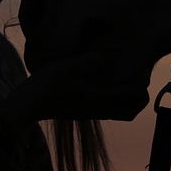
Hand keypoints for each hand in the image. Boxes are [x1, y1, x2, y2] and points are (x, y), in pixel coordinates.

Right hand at [5, 47, 151, 121]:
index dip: (141, 79)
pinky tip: (110, 85)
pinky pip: (112, 112)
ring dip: (132, 101)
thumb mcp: (69, 66)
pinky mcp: (85, 114)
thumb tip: (113, 56)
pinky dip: (120, 102)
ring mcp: (93, 114)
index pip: (132, 92)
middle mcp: (99, 109)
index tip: (140, 65)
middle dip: (142, 95)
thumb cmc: (47, 84)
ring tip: (128, 82)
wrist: (28, 105)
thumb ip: (93, 61)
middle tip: (139, 77)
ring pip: (124, 114)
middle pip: (133, 111)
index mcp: (98, 97)